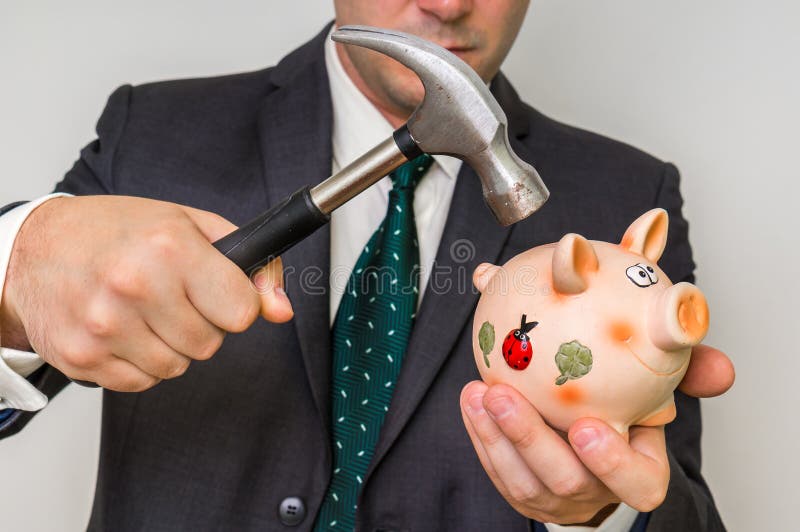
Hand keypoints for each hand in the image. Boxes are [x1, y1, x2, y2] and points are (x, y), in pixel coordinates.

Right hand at [0, 195, 292, 391]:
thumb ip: (252, 265)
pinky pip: (142, 382)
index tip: (220, 293)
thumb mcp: (193, 226)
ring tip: (144, 311)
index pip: (241, 312)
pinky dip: (140, 362)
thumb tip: (281, 310)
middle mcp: (135, 286)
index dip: (236, 304)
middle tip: (172, 296)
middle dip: (201, 324)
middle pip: (211, 345)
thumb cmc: (118, 231)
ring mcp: (104, 326)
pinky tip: (123, 329)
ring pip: (178, 367)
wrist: (35, 247)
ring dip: (170, 345)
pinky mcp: (83, 358)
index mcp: (170, 248)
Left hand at [460, 344, 733, 524]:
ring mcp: (556, 498)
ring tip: (479, 392)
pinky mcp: (522, 493)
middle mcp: (596, 491)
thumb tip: (697, 330)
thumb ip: (681, 368)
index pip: (638, 483)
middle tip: (504, 396)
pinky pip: (497, 470)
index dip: (613, 463)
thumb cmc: (627, 412)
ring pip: (522, 480)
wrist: (593, 444)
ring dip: (496, 434)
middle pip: (565, 479)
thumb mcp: (656, 391)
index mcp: (639, 472)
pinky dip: (481, 434)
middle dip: (531, 439)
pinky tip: (471, 399)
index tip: (586, 426)